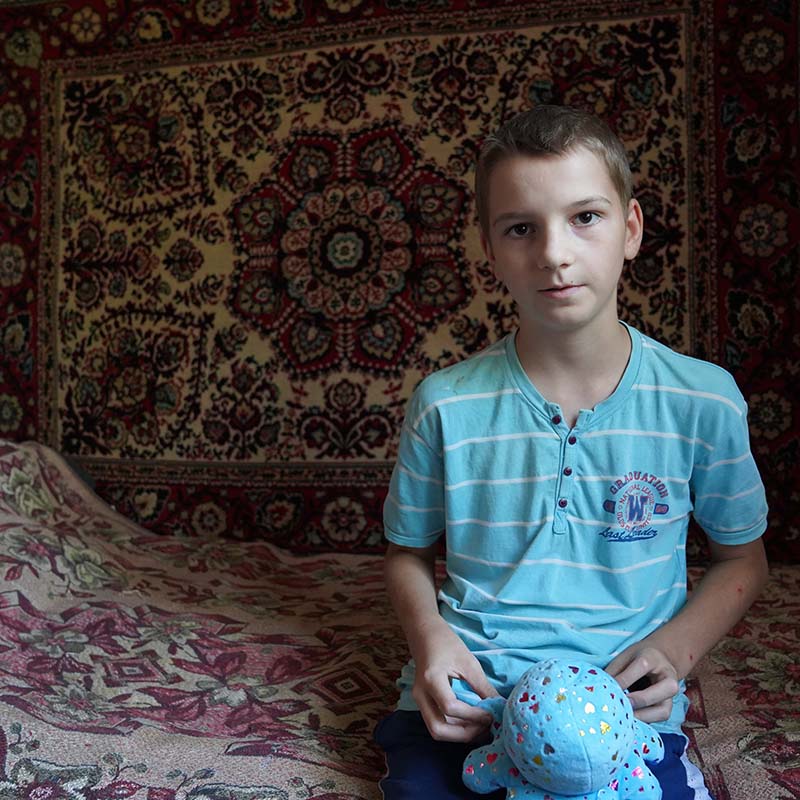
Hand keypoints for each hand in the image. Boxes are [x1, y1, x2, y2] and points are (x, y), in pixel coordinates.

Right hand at [410, 618, 497, 741]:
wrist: (424, 634)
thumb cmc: (446, 643)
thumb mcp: (468, 662)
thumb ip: (482, 687)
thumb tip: (500, 707)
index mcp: (431, 679)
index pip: (450, 707)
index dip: (473, 715)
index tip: (491, 714)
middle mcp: (421, 694)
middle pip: (438, 729)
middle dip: (465, 734)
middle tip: (486, 728)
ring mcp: (419, 701)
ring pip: (437, 731)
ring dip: (460, 735)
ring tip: (482, 728)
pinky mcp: (423, 704)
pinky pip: (437, 723)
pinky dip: (455, 729)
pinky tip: (471, 724)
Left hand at [605, 645, 679, 722]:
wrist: (658, 661)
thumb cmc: (637, 659)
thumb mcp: (624, 657)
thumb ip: (615, 672)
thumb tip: (601, 689)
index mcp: (653, 658)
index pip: (642, 666)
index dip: (624, 680)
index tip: (609, 690)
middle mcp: (668, 676)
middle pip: (665, 689)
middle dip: (641, 699)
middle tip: (622, 705)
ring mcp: (671, 694)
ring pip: (664, 710)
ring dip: (643, 717)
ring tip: (624, 718)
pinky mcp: (668, 708)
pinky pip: (659, 718)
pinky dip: (644, 721)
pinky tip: (629, 721)